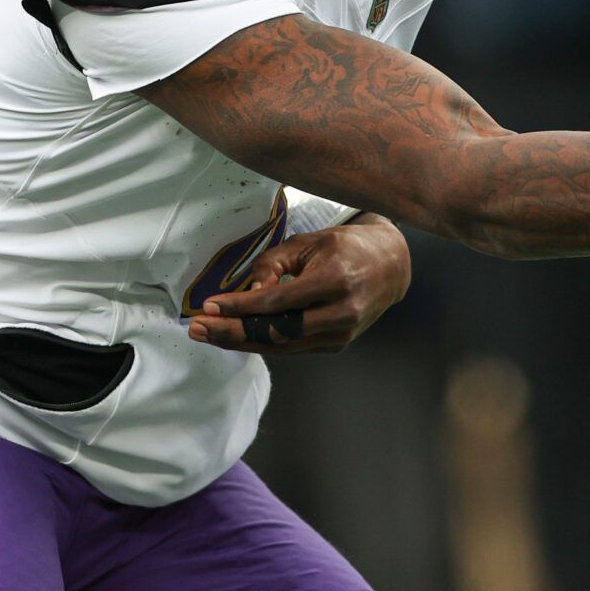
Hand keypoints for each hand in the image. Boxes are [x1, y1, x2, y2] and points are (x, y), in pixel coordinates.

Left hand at [187, 214, 410, 354]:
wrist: (391, 266)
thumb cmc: (344, 248)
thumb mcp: (309, 242)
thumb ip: (274, 263)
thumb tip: (247, 292)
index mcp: (334, 280)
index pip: (277, 302)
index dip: (240, 307)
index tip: (209, 306)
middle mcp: (340, 312)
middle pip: (276, 332)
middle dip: (232, 333)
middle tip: (198, 329)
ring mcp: (341, 334)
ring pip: (282, 346)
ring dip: (241, 342)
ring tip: (209, 335)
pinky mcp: (338, 345)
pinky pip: (293, 347)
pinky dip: (263, 343)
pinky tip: (238, 336)